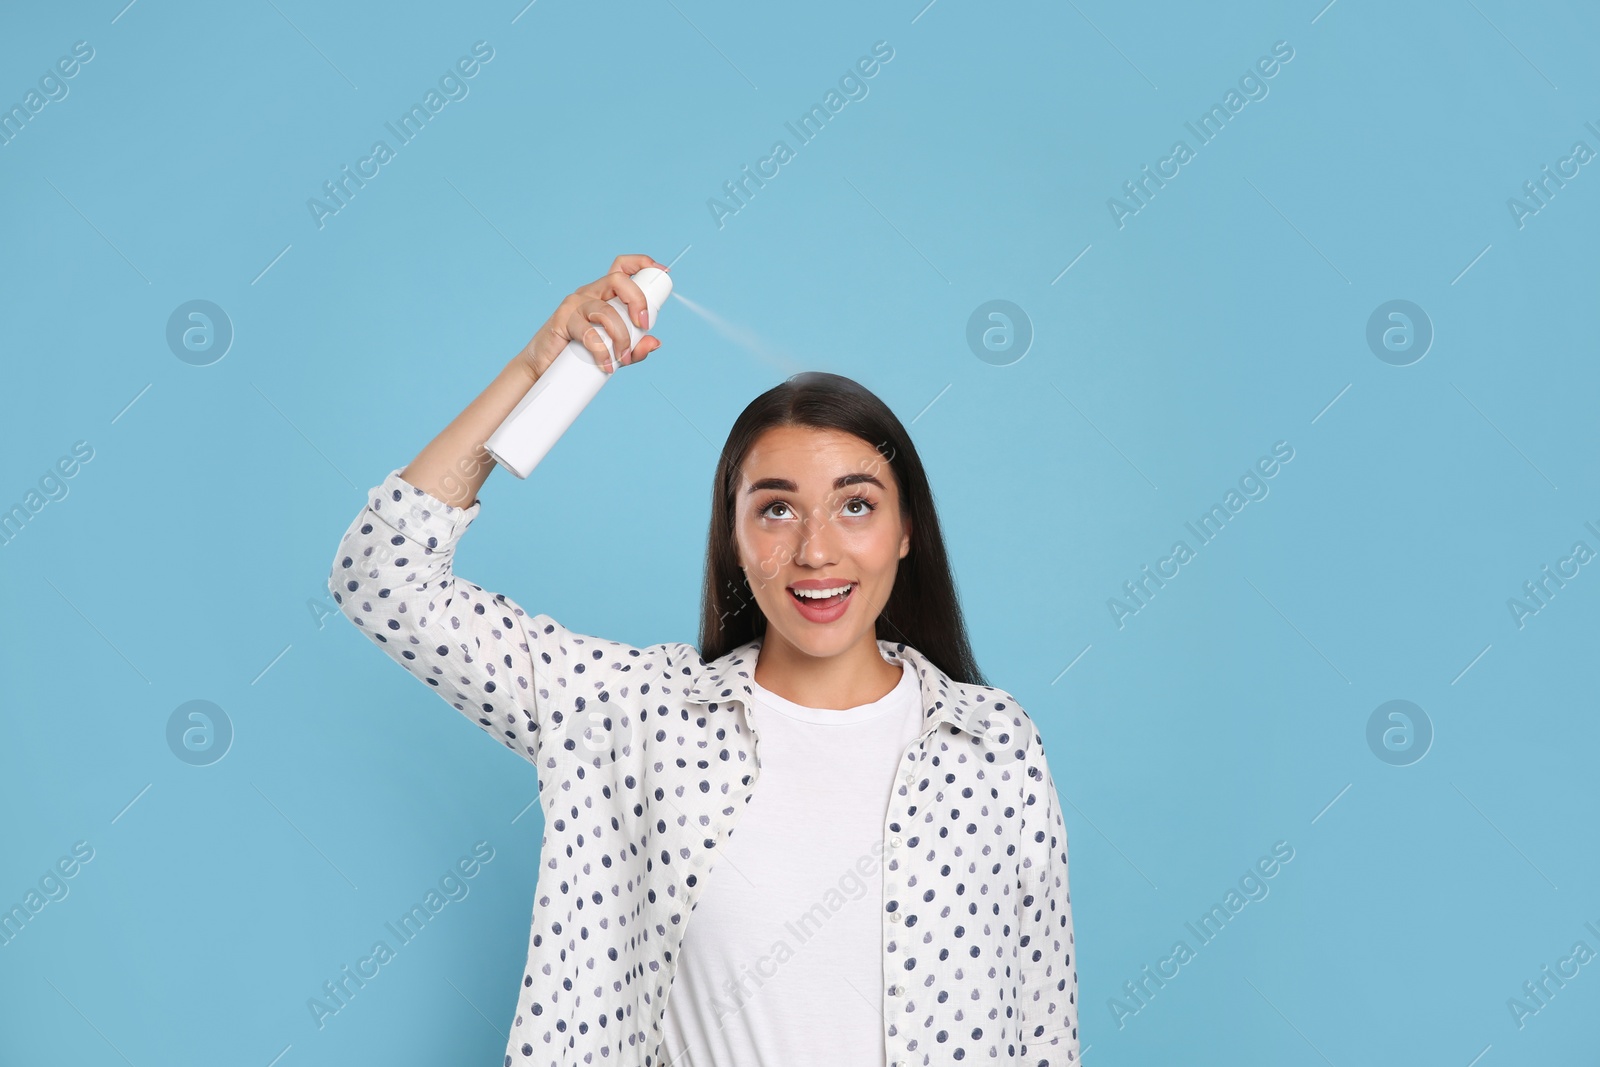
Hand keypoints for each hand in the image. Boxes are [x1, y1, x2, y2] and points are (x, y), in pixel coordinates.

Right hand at [513, 254, 669, 379]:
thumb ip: (635, 348)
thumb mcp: (614, 352)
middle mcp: (590, 293)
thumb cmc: (579, 355)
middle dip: (638, 300)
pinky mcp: (562, 320)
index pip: (622, 267)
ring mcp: (575, 304)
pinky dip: (602, 352)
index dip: (642, 263)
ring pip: (606, 310)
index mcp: (604, 294)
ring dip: (621, 337)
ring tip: (621, 359)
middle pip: (619, 279)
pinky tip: (605, 365)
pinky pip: (589, 333)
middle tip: (644, 325)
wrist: (543, 368)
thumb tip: (655, 342)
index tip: (662, 272)